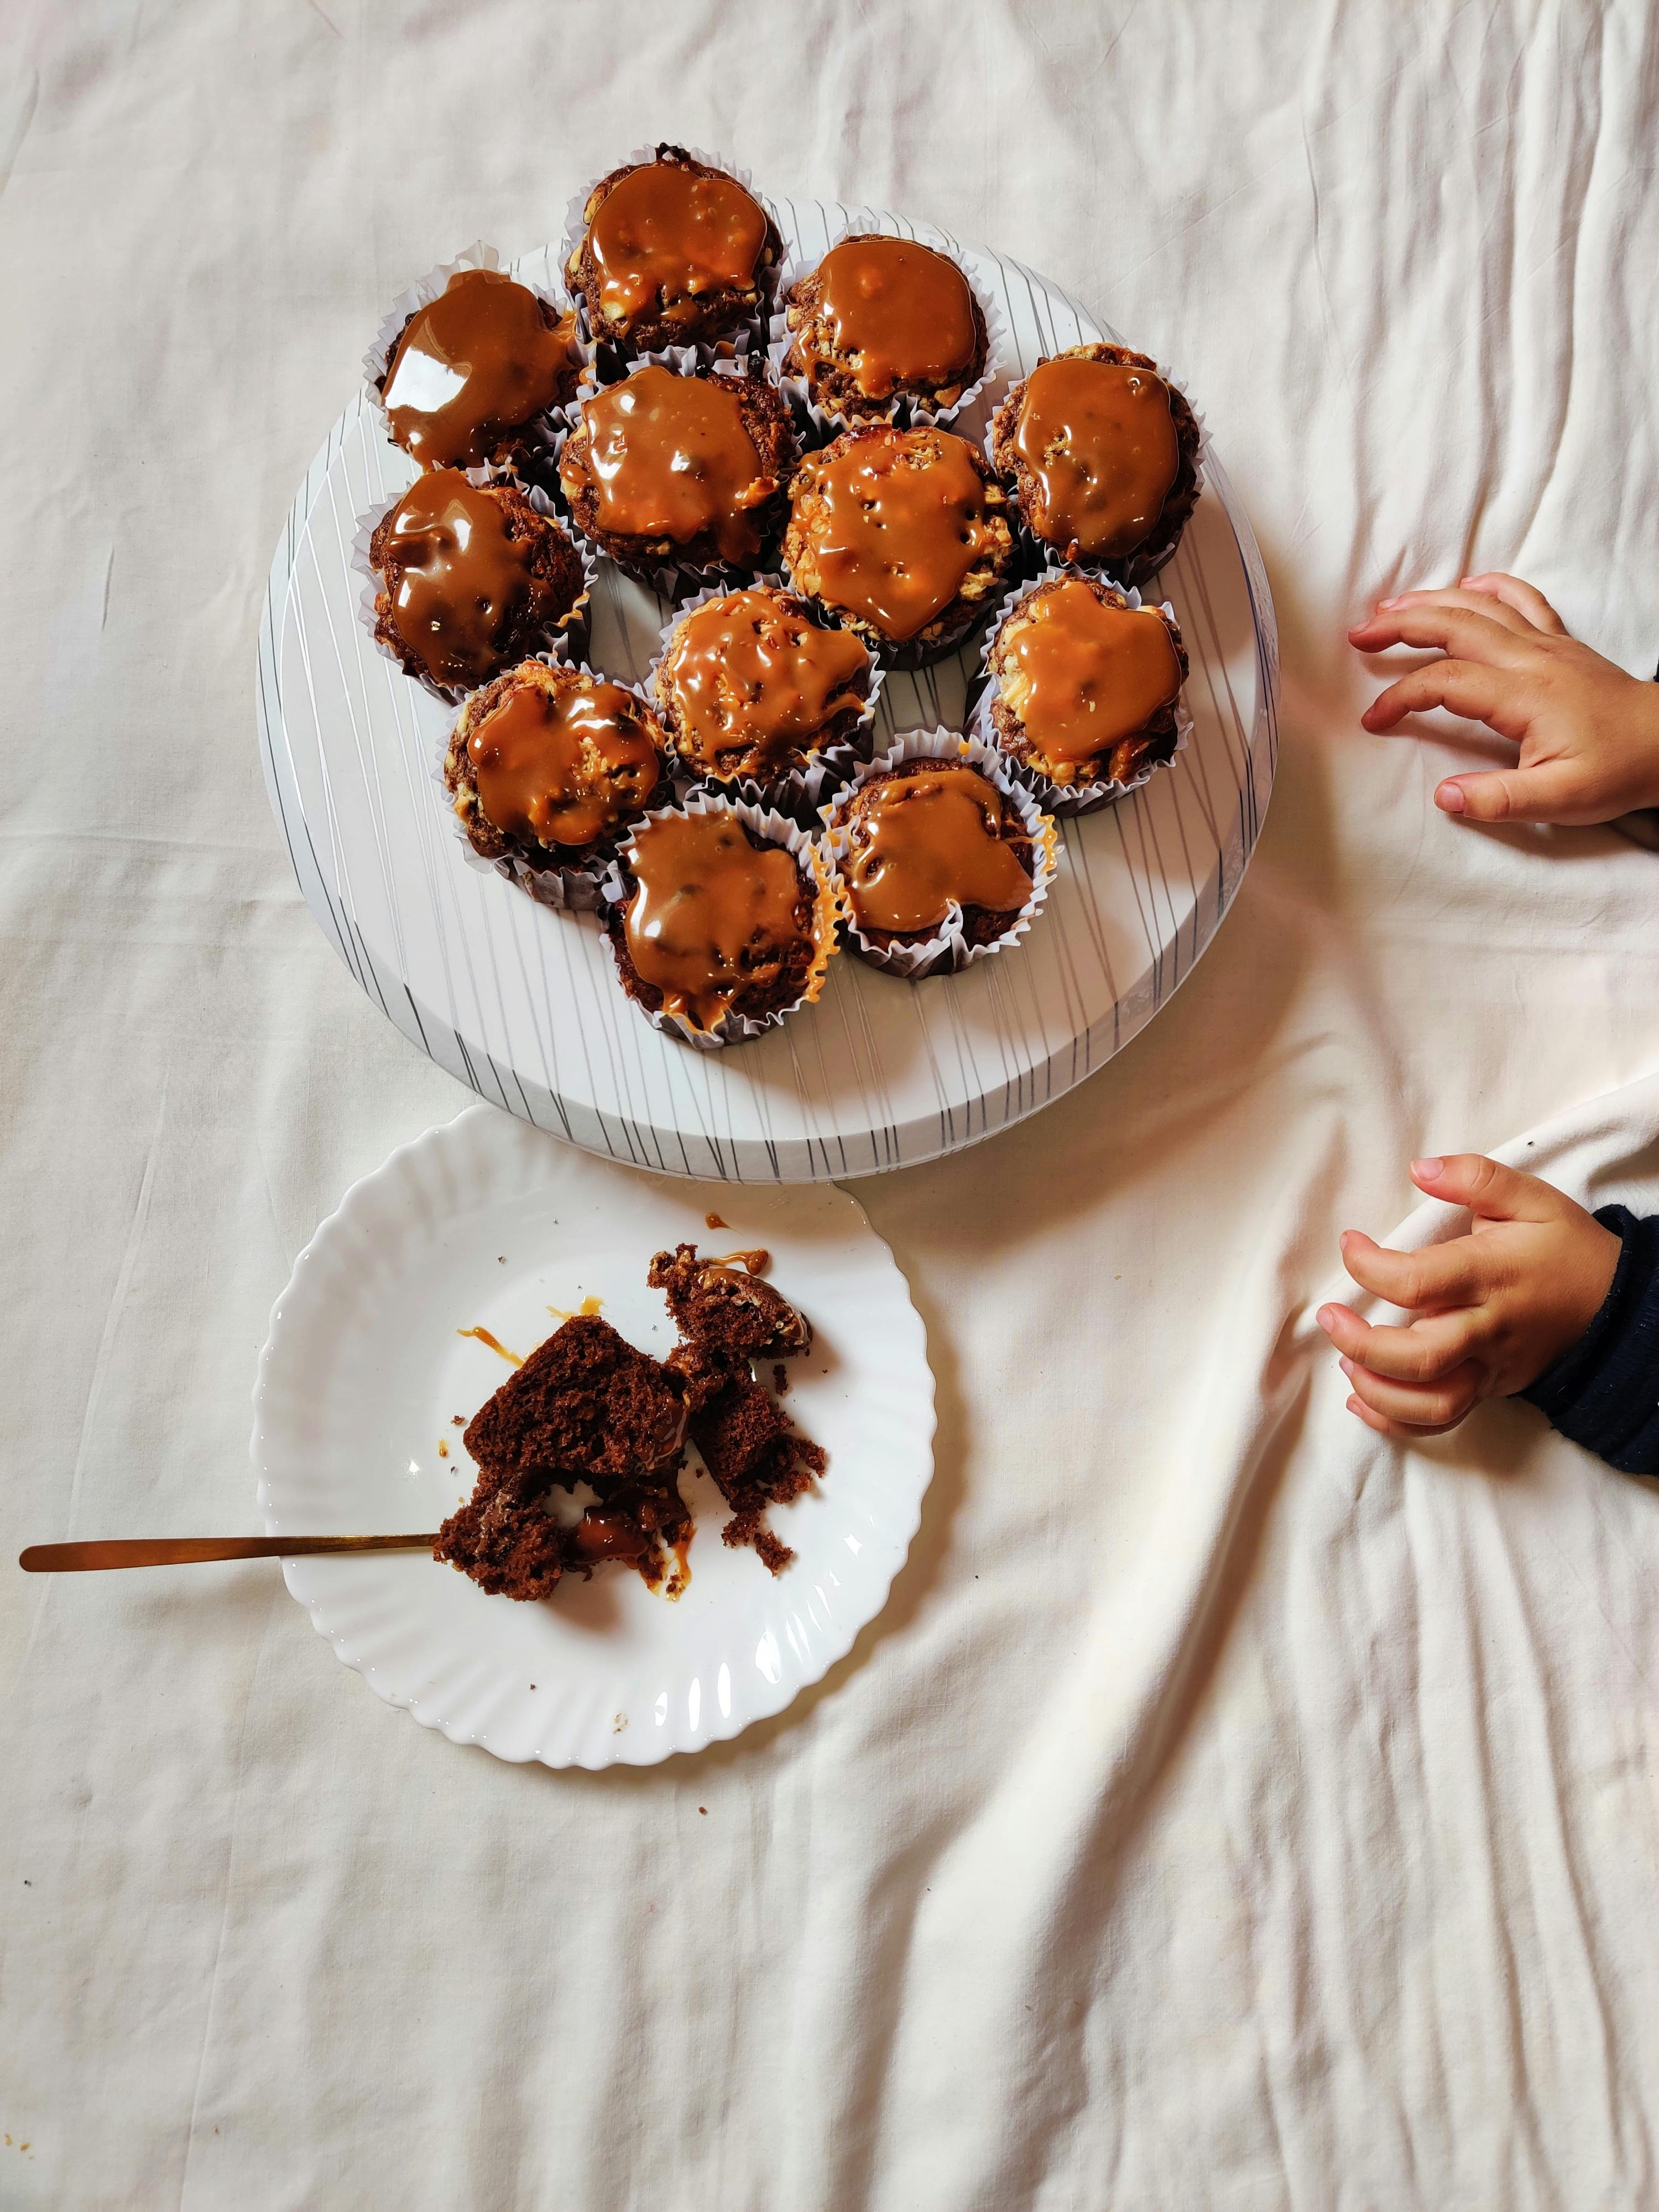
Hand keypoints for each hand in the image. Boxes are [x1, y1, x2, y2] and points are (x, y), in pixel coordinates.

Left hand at [1315, 1155, 1620, 1439]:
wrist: (1618, 1307)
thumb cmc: (1565, 1248)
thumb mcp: (1531, 1198)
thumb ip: (1475, 1177)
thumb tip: (1419, 1168)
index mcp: (1490, 1276)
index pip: (1417, 1282)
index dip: (1369, 1267)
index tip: (1350, 1245)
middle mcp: (1488, 1329)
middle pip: (1420, 1357)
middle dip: (1362, 1345)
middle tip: (1328, 1319)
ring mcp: (1491, 1368)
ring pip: (1432, 1403)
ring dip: (1377, 1392)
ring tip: (1345, 1363)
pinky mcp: (1491, 1390)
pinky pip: (1442, 1421)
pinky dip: (1396, 1422)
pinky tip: (1363, 1402)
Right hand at [1347, 573, 1658, 824]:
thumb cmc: (1617, 771)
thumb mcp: (1559, 799)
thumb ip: (1498, 800)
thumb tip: (1445, 797)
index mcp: (1525, 695)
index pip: (1445, 683)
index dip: (1401, 697)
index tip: (1374, 720)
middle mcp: (1532, 658)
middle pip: (1454, 625)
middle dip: (1401, 625)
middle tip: (1359, 634)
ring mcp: (1548, 645)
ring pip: (1480, 607)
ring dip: (1430, 601)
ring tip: (1389, 607)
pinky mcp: (1561, 643)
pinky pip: (1522, 600)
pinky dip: (1490, 587)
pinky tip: (1466, 587)